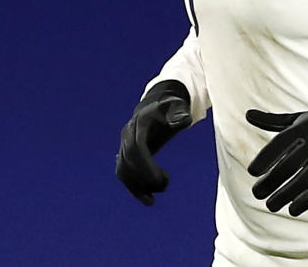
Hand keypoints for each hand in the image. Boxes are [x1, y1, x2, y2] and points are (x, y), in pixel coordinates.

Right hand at [115, 80, 191, 205]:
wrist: (155, 106)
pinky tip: (147, 200)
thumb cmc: (171, 107)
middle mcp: (127, 134)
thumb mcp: (178, 106)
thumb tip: (184, 120)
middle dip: (144, 176)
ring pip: (123, 170)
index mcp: (139, 123)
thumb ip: (181, 114)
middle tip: (164, 186)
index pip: (136, 147)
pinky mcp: (125, 155)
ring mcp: (123, 144)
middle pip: (128, 160)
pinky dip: (133, 188)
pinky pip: (124, 174)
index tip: (160, 180)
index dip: (146, 165)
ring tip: (154, 199)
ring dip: (137, 186)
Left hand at [246, 100, 307, 215]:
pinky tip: (292, 210)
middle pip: (289, 166)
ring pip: (304, 181)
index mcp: (303, 128)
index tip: (252, 171)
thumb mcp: (298, 118)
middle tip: (256, 193)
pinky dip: (307, 201)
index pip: (280, 143)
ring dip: (285, 196)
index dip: (265, 158)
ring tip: (270, 205)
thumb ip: (272, 120)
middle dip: (271, 182)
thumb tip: (247, 115)